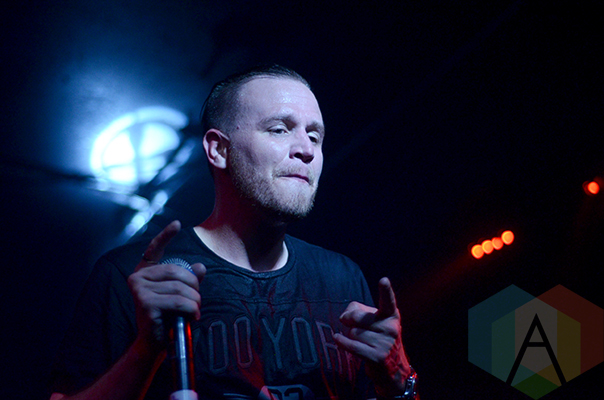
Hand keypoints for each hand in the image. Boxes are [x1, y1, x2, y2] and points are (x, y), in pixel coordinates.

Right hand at [127, 221, 205, 351]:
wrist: (154, 343)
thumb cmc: (166, 317)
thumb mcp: (179, 294)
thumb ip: (188, 280)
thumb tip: (200, 267)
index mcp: (144, 273)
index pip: (154, 250)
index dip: (166, 236)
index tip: (176, 224)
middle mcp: (137, 278)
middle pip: (178, 272)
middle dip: (194, 287)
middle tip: (197, 301)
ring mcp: (139, 290)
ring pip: (181, 288)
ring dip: (194, 301)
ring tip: (194, 311)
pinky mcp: (145, 303)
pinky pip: (179, 301)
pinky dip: (191, 309)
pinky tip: (191, 317)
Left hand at [334, 277, 410, 396]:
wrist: (393, 368)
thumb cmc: (378, 337)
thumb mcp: (373, 320)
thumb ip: (357, 310)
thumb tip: (344, 316)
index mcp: (391, 315)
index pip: (388, 301)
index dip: (385, 290)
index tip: (383, 280)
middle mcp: (391, 328)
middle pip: (358, 317)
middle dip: (349, 320)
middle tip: (350, 323)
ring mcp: (385, 343)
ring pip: (353, 332)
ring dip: (351, 336)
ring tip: (361, 341)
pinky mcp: (377, 357)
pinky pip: (352, 345)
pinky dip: (342, 342)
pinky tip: (337, 338)